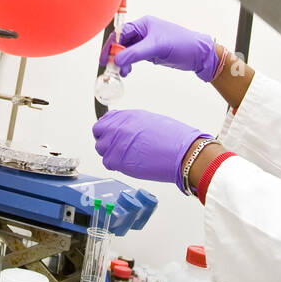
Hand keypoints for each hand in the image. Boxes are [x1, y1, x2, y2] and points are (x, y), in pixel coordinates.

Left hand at [92, 109, 209, 191]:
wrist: (181, 152)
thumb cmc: (173, 138)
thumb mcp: (150, 121)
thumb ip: (132, 124)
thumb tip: (125, 130)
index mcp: (127, 116)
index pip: (105, 120)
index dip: (107, 129)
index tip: (111, 134)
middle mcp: (119, 127)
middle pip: (98, 134)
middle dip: (106, 140)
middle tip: (117, 147)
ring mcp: (116, 143)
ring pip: (101, 149)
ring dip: (110, 153)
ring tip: (126, 156)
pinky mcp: (118, 160)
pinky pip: (107, 163)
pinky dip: (115, 165)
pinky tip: (128, 163)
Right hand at [98, 15, 220, 80]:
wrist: (199, 54)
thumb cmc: (183, 44)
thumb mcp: (157, 47)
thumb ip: (136, 53)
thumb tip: (117, 60)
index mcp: (144, 24)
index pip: (121, 33)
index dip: (112, 45)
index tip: (105, 58)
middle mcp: (144, 32)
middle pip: (122, 42)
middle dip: (115, 55)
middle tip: (110, 67)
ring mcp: (147, 43)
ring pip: (127, 51)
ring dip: (122, 61)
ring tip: (122, 72)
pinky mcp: (151, 53)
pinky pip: (134, 57)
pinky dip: (129, 64)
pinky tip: (128, 71)